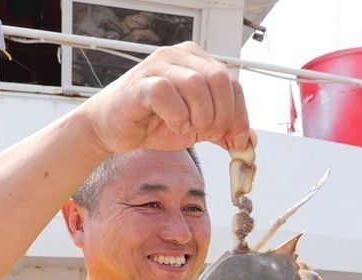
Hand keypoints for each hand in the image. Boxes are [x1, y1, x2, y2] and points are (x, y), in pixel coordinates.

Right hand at [83, 41, 254, 156]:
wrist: (112, 128)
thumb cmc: (152, 121)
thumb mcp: (196, 126)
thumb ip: (222, 130)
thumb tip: (249, 140)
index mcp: (197, 61)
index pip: (233, 82)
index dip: (239, 115)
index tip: (235, 140)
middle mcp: (179, 56)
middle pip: (219, 79)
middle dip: (221, 116)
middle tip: (208, 134)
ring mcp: (158, 66)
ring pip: (197, 85)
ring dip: (199, 116)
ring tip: (187, 129)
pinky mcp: (140, 84)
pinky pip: (167, 93)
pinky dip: (177, 116)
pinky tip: (173, 125)